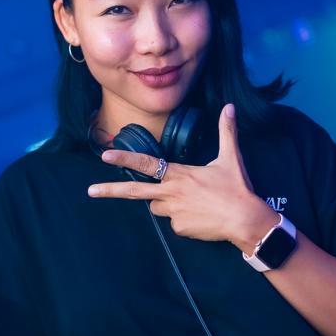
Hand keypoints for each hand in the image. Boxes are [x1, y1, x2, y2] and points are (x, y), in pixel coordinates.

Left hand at [87, 103, 261, 244]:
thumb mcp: (231, 158)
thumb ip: (226, 132)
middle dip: (110, 191)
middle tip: (91, 191)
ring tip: (194, 202)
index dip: (124, 159)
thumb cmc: (237, 188)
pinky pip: (174, 223)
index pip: (146, 164)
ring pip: (158, 207)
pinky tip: (201, 218)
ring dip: (166, 204)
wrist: (245, 220)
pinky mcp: (180, 229)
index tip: (105, 156)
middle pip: (135, 192)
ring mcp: (173, 212)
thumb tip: (230, 107)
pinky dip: (183, 220)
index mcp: (179, 174)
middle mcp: (171, 193)